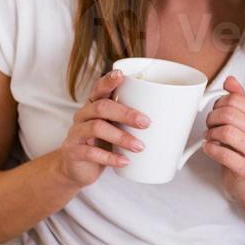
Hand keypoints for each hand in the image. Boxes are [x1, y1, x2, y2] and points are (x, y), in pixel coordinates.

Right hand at [53, 69, 149, 187]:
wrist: (78, 170)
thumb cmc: (103, 144)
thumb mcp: (117, 129)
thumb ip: (132, 121)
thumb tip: (171, 119)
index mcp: (94, 105)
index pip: (99, 88)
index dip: (109, 81)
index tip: (122, 75)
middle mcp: (83, 116)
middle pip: (102, 107)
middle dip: (126, 113)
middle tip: (146, 123)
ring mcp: (76, 133)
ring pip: (96, 128)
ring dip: (121, 137)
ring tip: (140, 146)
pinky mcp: (73, 152)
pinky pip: (91, 153)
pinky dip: (110, 157)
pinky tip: (125, 161)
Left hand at [202, 76, 244, 203]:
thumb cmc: (242, 147)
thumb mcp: (243, 120)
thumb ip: (238, 99)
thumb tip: (230, 80)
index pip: (235, 99)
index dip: (218, 104)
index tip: (216, 112)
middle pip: (229, 114)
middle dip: (212, 119)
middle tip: (210, 126)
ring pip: (225, 132)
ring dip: (210, 134)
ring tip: (210, 138)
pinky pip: (222, 153)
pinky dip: (210, 149)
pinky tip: (210, 149)